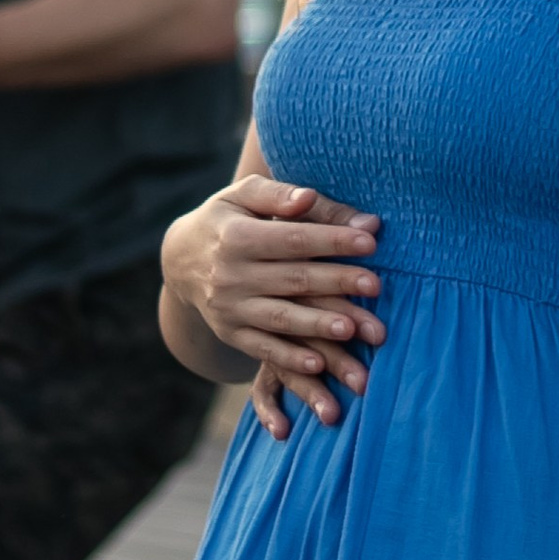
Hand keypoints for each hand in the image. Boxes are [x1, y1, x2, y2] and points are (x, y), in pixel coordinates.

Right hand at [164, 175, 383, 429]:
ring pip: (280, 318)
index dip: (332, 239)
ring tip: (353, 330)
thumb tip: (309, 198)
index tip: (370, 240)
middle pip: (293, 279)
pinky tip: (318, 364)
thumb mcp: (243, 196)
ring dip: (318, 325)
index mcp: (236, 236)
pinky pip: (262, 349)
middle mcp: (230, 275)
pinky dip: (289, 359)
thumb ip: (279, 195)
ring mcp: (229, 309)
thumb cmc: (227, 219)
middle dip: (337, 282)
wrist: (182, 260)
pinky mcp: (231, 333)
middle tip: (377, 285)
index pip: (292, 238)